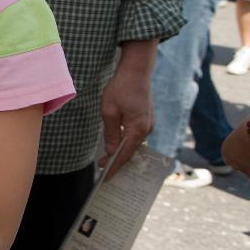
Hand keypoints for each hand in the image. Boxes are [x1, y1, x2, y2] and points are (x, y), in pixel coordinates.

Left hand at [100, 62, 152, 177]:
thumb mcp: (109, 111)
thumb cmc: (121, 89)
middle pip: (131, 150)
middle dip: (117, 160)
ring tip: (107, 158)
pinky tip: (116, 144)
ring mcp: (148, 124)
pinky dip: (125, 141)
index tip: (106, 176)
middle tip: (102, 167)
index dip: (115, 166)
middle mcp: (147, 129)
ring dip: (121, 150)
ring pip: (133, 143)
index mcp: (138, 129)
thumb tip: (111, 150)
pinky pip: (135, 135)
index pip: (125, 154)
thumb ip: (111, 133)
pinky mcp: (146, 119)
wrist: (136, 72)